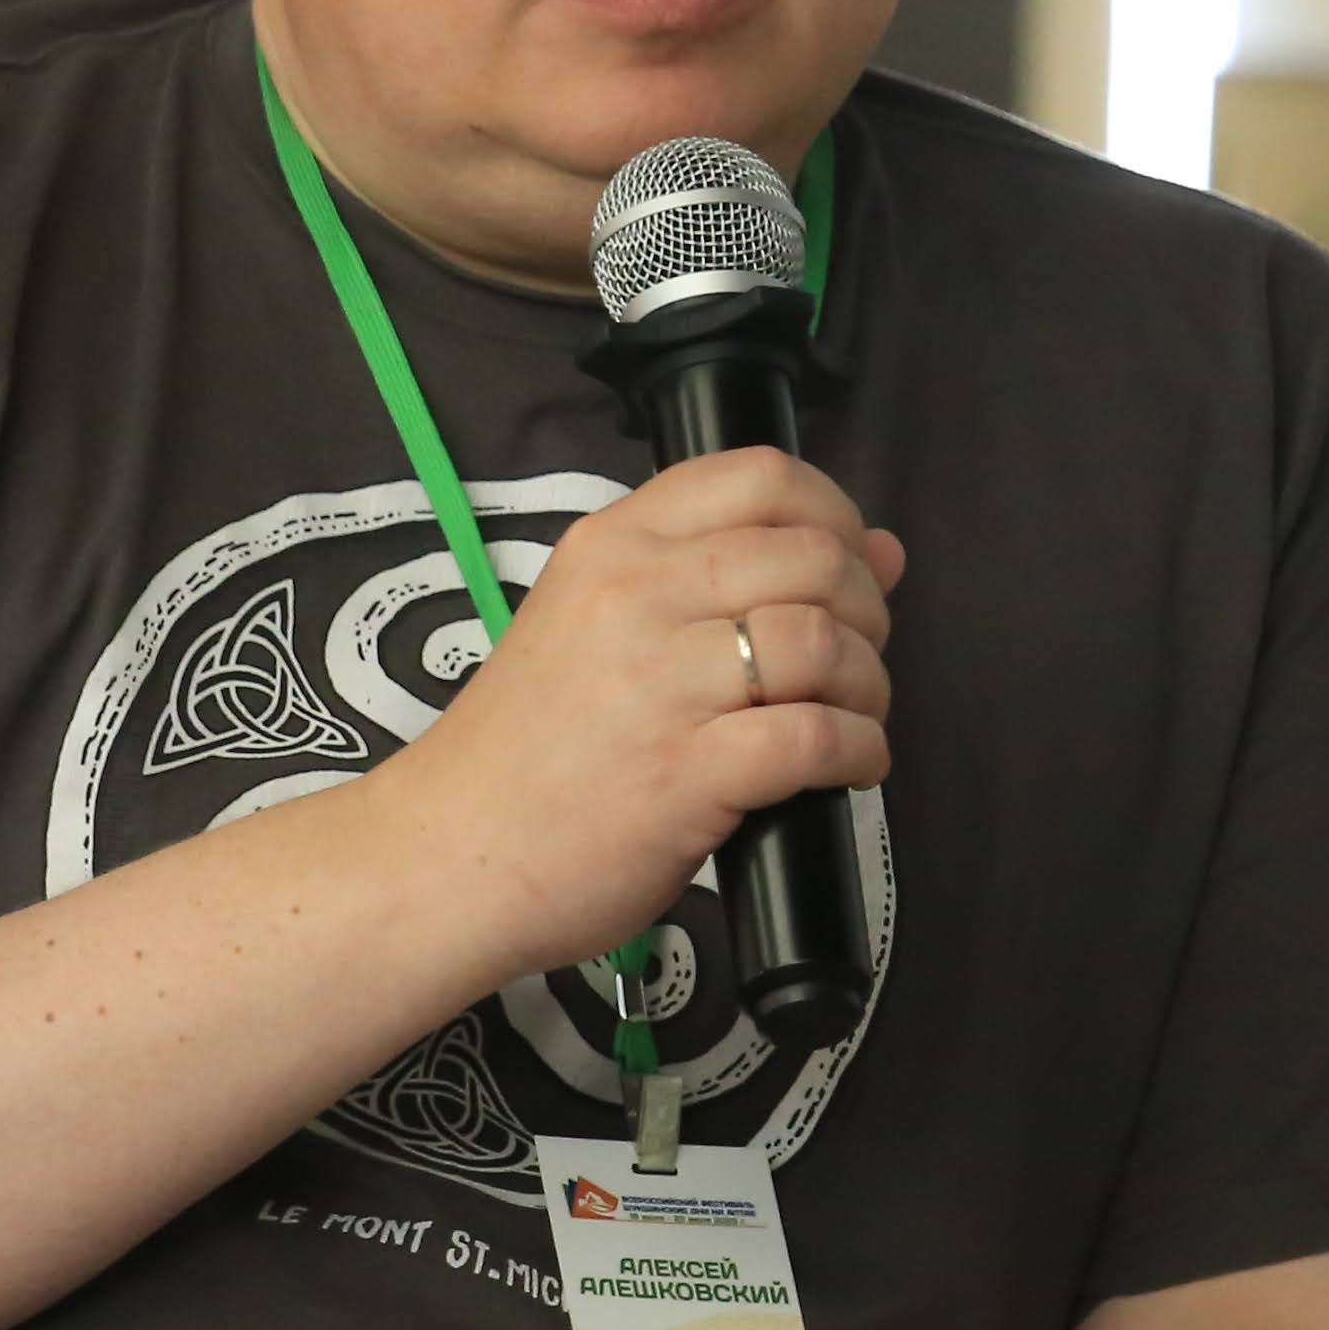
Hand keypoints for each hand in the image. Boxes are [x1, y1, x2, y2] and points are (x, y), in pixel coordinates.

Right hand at [397, 449, 901, 977]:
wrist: (447, 853)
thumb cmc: (528, 746)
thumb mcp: (597, 623)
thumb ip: (724, 574)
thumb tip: (881, 549)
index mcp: (613, 543)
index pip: (760, 476)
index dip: (833, 513)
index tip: (846, 564)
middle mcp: (636, 595)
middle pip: (812, 556)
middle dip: (866, 608)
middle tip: (855, 657)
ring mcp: (659, 683)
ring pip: (823, 642)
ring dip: (868, 684)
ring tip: (853, 716)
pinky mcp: (685, 773)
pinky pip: (814, 738)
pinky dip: (858, 751)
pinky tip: (849, 768)